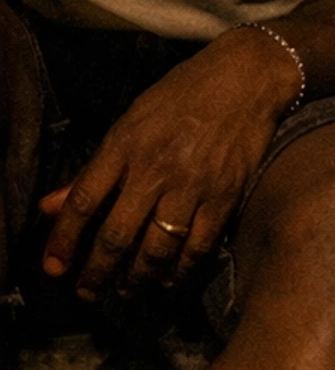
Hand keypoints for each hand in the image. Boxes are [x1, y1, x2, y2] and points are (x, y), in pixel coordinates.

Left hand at [37, 27, 298, 298]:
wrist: (249, 76)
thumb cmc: (184, 93)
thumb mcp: (131, 119)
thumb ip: (95, 167)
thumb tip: (51, 206)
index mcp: (126, 144)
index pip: (84, 201)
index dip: (64, 239)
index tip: (54, 267)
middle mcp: (156, 168)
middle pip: (116, 236)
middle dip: (97, 273)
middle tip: (88, 293)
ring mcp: (193, 185)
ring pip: (156, 250)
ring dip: (137, 278)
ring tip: (128, 289)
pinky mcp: (226, 196)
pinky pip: (199, 247)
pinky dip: (181, 271)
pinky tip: (170, 279)